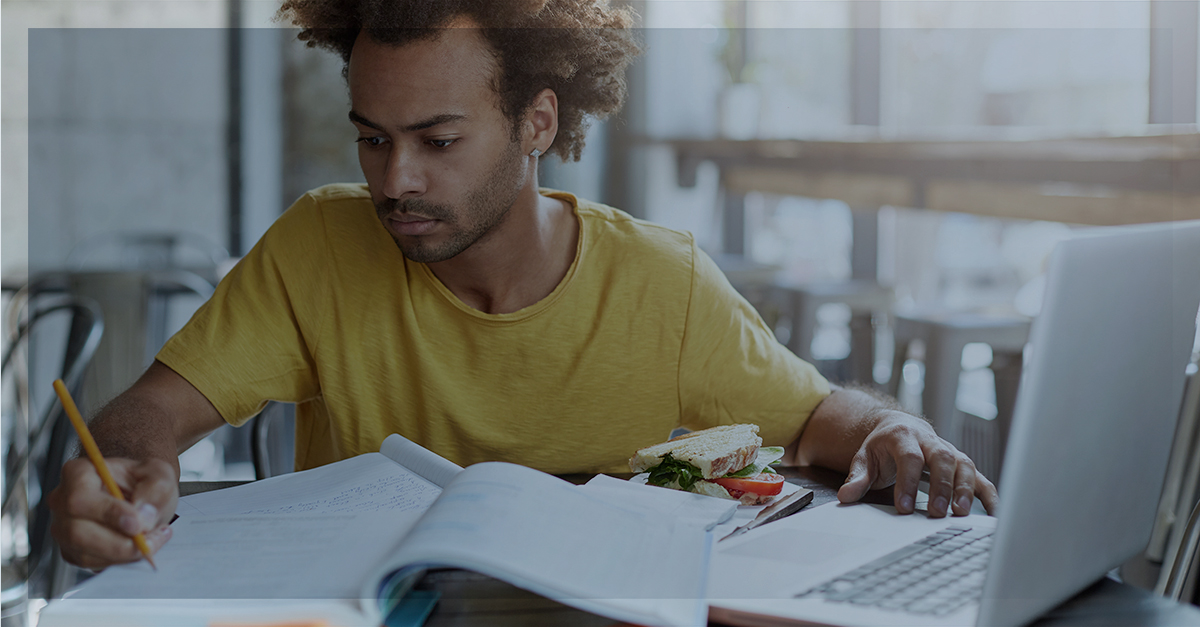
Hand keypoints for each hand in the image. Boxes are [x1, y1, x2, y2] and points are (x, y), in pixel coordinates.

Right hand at [48, 457, 177, 569]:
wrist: (142, 494)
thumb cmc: (144, 480)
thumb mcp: (159, 475)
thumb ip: (155, 491)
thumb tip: (143, 518)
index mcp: (78, 473)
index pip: (80, 498)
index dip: (108, 514)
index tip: (137, 524)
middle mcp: (63, 502)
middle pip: (77, 532)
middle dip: (119, 543)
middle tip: (151, 539)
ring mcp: (64, 528)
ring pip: (85, 553)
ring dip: (123, 554)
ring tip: (151, 540)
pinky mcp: (72, 550)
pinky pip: (92, 564)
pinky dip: (120, 561)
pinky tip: (138, 546)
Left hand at [836, 411, 997, 516]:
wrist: (898, 427)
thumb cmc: (882, 447)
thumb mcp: (865, 458)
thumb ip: (857, 477)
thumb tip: (846, 496)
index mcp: (902, 435)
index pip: (908, 457)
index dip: (907, 482)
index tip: (904, 508)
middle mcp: (929, 440)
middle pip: (941, 458)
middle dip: (941, 486)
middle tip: (937, 513)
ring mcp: (948, 450)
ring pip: (963, 464)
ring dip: (965, 489)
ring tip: (960, 513)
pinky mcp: (961, 463)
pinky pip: (980, 476)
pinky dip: (988, 494)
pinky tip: (992, 513)